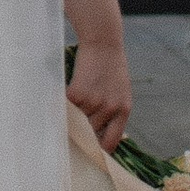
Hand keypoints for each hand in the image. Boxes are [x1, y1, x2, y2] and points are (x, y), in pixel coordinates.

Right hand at [67, 32, 132, 153]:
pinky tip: (72, 86)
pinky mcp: (77, 94)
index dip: (100, 147)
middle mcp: (110, 109)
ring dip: (75, 109)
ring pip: (77, 117)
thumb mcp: (120, 91)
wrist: (103, 43)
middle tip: (82, 112)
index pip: (111, 142)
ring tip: (81, 91)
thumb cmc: (111, 66)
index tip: (92, 148)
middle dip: (85, 123)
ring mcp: (93, 102)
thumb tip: (99, 132)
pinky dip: (66, 99)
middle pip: (90, 130)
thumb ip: (113, 111)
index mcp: (123, 110)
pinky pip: (67, 105)